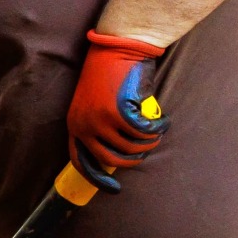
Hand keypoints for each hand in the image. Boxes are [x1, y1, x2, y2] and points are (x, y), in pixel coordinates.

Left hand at [66, 30, 167, 192]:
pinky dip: (156, 129)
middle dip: (133, 159)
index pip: (81, 161)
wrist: (115, 49)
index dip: (97, 178)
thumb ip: (99, 127)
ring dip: (148, 142)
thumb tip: (116, 152)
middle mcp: (84, 126)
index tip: (114, 188)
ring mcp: (100, 121)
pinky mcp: (118, 113)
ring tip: (155, 132)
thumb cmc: (107, 75)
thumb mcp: (93, 104)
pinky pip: (143, 132)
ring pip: (131, 147)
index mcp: (74, 125)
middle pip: (111, 159)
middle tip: (146, 149)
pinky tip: (162, 122)